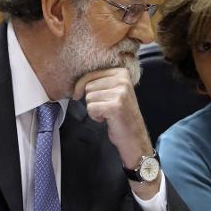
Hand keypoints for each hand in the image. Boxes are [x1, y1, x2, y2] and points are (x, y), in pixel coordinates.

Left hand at [73, 68, 160, 198]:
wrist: (134, 137)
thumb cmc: (121, 116)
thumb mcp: (114, 92)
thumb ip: (100, 82)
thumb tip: (76, 85)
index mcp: (122, 73)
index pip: (91, 74)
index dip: (83, 87)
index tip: (88, 97)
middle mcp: (123, 80)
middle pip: (88, 86)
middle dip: (92, 100)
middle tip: (106, 108)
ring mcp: (120, 93)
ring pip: (89, 97)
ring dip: (94, 109)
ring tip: (108, 114)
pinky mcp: (115, 106)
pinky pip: (91, 108)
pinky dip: (95, 116)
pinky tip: (107, 119)